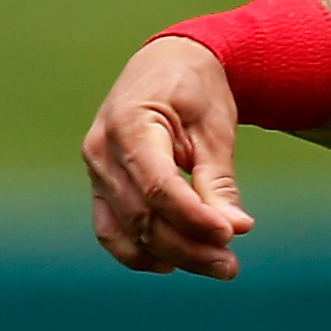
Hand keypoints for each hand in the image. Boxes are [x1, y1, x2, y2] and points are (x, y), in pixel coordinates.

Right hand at [82, 36, 256, 276]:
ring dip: (171, 256)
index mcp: (129, 123)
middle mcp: (102, 151)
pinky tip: (174, 263)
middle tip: (230, 266)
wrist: (165, 64)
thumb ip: (219, 180)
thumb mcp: (214, 127)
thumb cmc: (194, 90)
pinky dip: (139, 253)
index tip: (231, 234)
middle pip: (142, 216)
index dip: (194, 217)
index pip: (158, 186)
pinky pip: (111, 231)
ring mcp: (95, 172)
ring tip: (215, 265)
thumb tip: (235, 229)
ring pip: (127, 231)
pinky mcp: (100, 187)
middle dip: (189, 246)